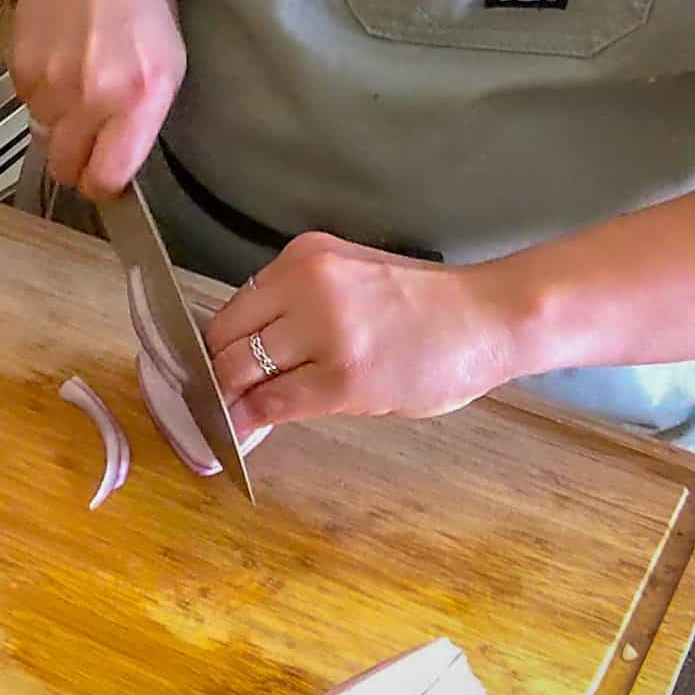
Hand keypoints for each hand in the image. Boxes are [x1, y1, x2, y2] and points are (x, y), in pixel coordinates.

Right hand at [11, 0, 185, 198]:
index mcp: (138, 97)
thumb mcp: (168, 64)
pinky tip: (61, 62)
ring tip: (79, 80)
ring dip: (59, 120)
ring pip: (44, 135)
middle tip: (90, 136)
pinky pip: (28, 105)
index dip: (103, 185)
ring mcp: (51, 83)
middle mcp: (92, 96)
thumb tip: (118, 163)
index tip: (106, 178)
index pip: (105, 177)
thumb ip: (145, 120)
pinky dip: (41, 94)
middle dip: (76, 160)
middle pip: (65, 167)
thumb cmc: (140, 0)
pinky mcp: (21, 68)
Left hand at [203, 233, 522, 436]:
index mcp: (306, 258)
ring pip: (240, 372)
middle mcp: (307, 286)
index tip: (204, 371)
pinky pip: (273, 404)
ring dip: (226, 402)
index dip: (211, 345)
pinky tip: (242, 436)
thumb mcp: (351, 281)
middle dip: (211, 376)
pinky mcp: (342, 378)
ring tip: (220, 422)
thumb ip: (298, 306)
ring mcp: (324, 332)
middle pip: (224, 339)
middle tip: (205, 404)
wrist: (489, 318)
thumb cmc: (427, 307)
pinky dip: (250, 423)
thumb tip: (242, 351)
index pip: (233, 307)